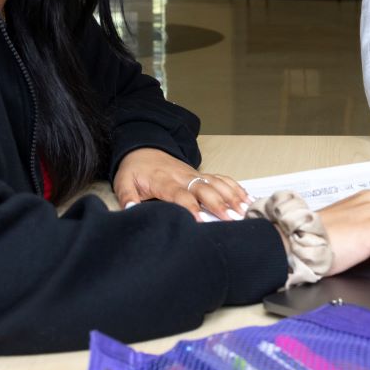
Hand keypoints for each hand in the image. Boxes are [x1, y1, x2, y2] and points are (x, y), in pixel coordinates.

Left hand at [112, 148, 250, 221]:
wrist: (143, 148)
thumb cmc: (135, 169)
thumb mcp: (123, 181)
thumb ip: (127, 196)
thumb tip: (131, 209)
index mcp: (164, 180)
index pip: (180, 195)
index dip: (191, 207)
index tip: (200, 221)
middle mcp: (183, 176)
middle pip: (204, 189)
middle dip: (219, 204)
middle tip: (232, 219)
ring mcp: (194, 174)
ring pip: (217, 183)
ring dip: (232, 196)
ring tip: (245, 210)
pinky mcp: (200, 174)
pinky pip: (221, 179)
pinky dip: (235, 188)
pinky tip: (246, 198)